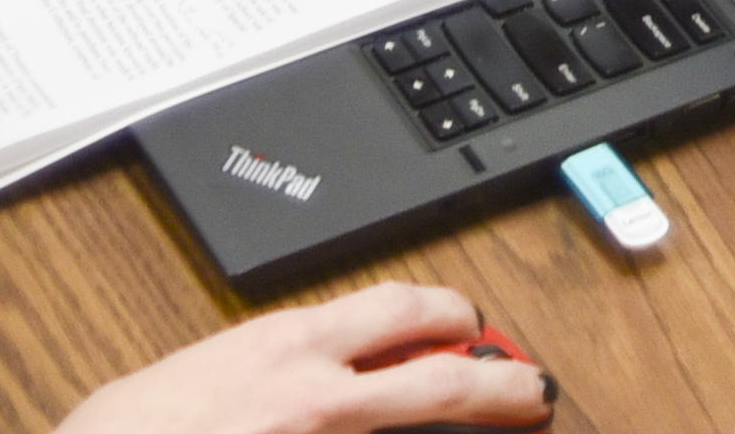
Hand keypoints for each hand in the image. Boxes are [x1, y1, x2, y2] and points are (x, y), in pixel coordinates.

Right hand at [51, 288, 552, 433]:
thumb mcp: (200, 375)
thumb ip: (260, 369)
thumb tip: (294, 373)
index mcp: (284, 348)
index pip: (394, 311)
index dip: (447, 315)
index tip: (468, 325)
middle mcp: (314, 397)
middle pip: (440, 381)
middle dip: (501, 385)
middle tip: (534, 391)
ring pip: (423, 430)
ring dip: (470, 427)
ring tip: (510, 420)